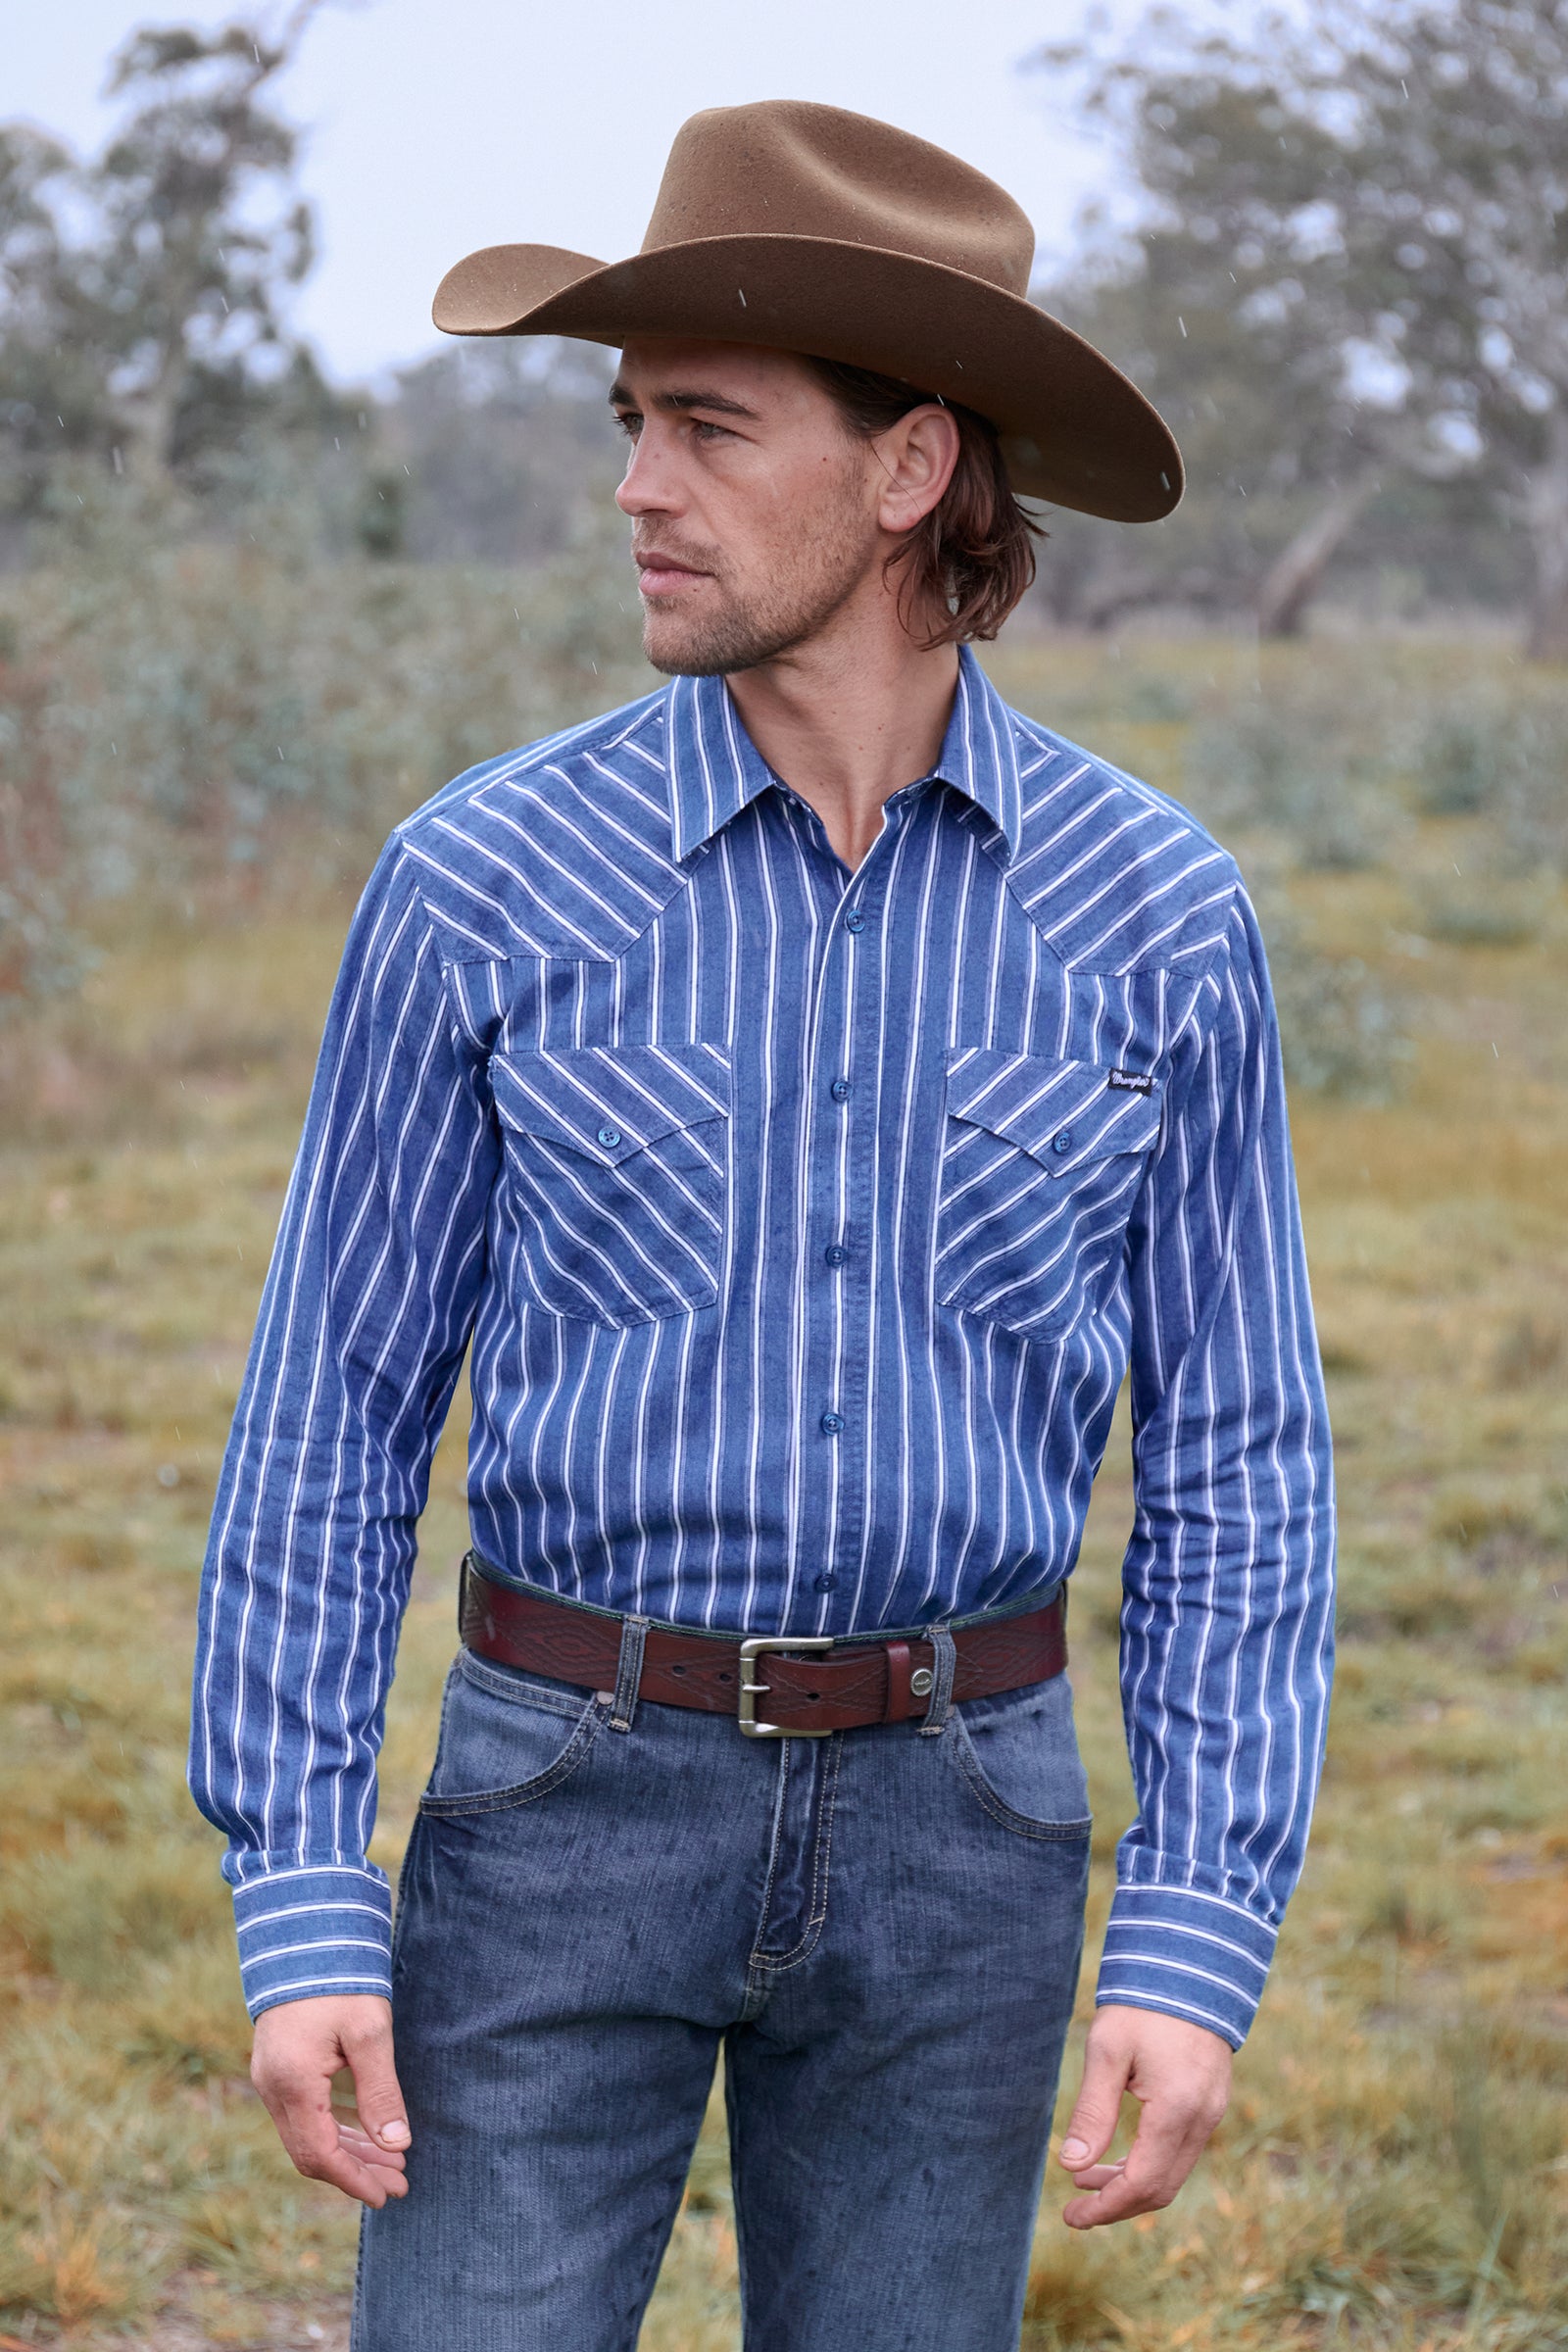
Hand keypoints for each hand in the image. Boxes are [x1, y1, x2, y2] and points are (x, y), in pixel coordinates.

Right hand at [251, 1993, 411, 2206]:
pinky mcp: (278, 2065)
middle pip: (312, 2151)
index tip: (388, 2194)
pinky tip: (366, 2129)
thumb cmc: (339, 1977)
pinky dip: (336, 2126)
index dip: (355, 2180)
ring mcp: (271, 2077)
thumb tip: (397, 2145)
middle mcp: (272, 2088)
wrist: (301, 1931)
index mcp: (292, 2085)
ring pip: (307, 2133)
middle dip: (356, 2170)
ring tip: (391, 2161)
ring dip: (349, 2150)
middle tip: (399, 2182)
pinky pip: (304, 2112)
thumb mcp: (369, 2032)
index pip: (321, 2155)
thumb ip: (381, 2092)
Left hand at [1057, 2004, 1231, 2228]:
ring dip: (1131, 2183)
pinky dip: (1149, 2162)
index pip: (1142, 2184)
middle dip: (1116, 2205)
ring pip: (1173, 2172)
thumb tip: (1070, 2165)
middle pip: (1161, 2189)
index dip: (1105, 2208)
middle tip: (1074, 2209)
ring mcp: (1212, 2112)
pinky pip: (1181, 2151)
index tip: (1071, 2217)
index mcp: (1176, 2111)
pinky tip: (1118, 2154)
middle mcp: (1202, 2120)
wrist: (1190, 1965)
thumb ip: (1092, 2112)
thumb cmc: (1143, 2004)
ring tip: (1085, 2177)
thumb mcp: (1107, 2052)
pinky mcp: (1211, 2102)